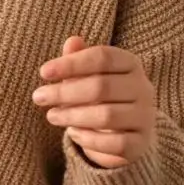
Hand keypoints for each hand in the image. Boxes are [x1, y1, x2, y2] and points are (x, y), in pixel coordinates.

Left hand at [31, 34, 157, 168]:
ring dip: (72, 116)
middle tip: (38, 97)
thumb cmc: (103, 98)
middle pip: (101, 86)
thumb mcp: (89, 76)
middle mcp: (143, 88)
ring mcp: (144, 117)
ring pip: (106, 115)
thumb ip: (80, 60)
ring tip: (52, 115)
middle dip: (65, 92)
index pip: (103, 57)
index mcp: (131, 65)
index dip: (72, 63)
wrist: (128, 133)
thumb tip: (72, 41)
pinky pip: (114, 143)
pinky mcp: (140, 143)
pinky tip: (72, 133)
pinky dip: (89, 139)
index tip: (43, 72)